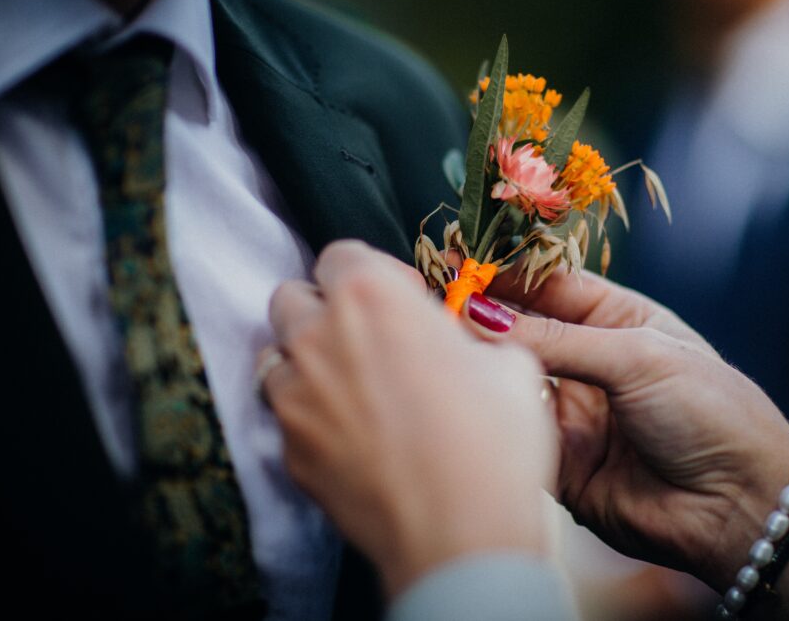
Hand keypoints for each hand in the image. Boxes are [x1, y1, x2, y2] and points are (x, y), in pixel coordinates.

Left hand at [261, 241, 556, 596]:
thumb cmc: (493, 442)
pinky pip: (286, 417)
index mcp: (371, 297)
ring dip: (308, 360)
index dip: (376, 273)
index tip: (405, 301)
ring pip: (277, 357)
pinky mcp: (289, 453)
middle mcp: (318, 338)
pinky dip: (309, 416)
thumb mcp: (510, 366)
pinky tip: (351, 436)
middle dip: (327, 309)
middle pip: (294, 298)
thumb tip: (456, 341)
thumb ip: (469, 335)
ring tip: (353, 387)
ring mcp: (294, 398)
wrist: (461, 534)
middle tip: (372, 339)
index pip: (341, 253)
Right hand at [463, 268, 788, 617]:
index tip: (457, 260)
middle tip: (436, 297)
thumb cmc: (710, 412)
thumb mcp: (636, 357)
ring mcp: (572, 411)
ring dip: (480, 361)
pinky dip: (490, 413)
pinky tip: (467, 392)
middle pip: (521, 330)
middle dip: (481, 315)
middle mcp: (589, 363)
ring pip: (510, 379)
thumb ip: (555, 340)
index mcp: (618, 321)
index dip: (504, 273)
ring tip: (442, 339)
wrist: (740, 506)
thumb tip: (481, 315)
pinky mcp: (558, 461)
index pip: (548, 285)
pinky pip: (514, 431)